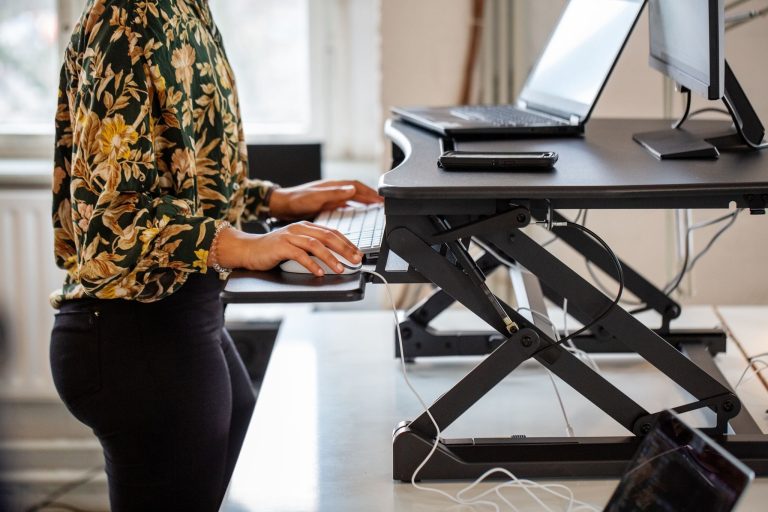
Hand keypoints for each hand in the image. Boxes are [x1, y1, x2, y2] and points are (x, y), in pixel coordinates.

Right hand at [212, 222, 362, 276]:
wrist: (248, 249)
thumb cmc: (273, 250)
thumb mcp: (297, 245)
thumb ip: (313, 248)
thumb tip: (334, 259)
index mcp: (306, 226)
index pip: (332, 232)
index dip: (348, 243)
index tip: (358, 254)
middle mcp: (300, 228)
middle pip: (328, 237)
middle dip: (345, 249)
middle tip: (355, 260)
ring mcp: (290, 236)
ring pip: (316, 245)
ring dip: (330, 258)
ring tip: (340, 268)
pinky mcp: (281, 246)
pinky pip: (299, 255)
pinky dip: (311, 264)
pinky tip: (318, 272)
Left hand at [268, 180, 382, 219]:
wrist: (282, 205)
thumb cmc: (296, 200)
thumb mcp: (315, 197)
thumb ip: (334, 193)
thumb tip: (352, 189)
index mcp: (333, 186)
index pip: (357, 187)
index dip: (370, 192)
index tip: (381, 199)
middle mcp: (333, 189)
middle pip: (357, 190)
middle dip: (370, 195)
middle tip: (382, 203)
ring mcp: (330, 195)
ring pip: (352, 196)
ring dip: (364, 200)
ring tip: (374, 205)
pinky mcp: (326, 202)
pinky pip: (345, 202)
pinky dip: (354, 205)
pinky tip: (356, 210)